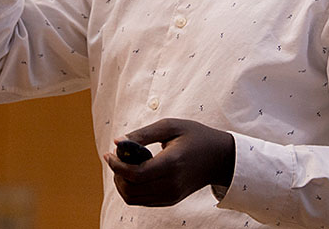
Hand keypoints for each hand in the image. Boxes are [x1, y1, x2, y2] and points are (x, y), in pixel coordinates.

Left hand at [102, 118, 234, 206]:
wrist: (219, 158)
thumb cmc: (195, 137)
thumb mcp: (170, 126)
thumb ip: (143, 134)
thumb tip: (118, 142)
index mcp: (172, 164)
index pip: (135, 174)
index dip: (116, 165)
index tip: (109, 153)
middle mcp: (171, 184)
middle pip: (130, 189)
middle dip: (116, 174)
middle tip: (117, 158)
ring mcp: (171, 195)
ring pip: (133, 199)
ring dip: (122, 183)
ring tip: (125, 166)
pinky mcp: (170, 200)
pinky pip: (142, 201)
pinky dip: (132, 189)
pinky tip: (135, 173)